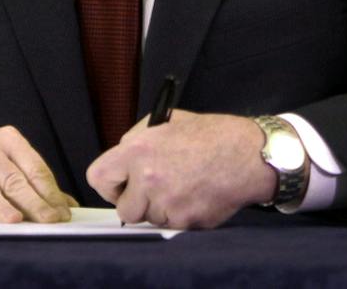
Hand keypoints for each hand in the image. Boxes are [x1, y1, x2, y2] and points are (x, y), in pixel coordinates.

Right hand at [0, 126, 75, 221]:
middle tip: (47, 221)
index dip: (49, 192)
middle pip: (11, 177)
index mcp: (7, 138)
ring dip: (0, 205)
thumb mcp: (7, 167)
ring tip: (14, 221)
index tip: (61, 214)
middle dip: (32, 201)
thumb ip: (34, 185)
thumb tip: (67, 207)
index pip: (33, 167)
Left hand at [86, 109, 271, 229]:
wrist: (247, 155)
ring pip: (150, 219)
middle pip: (125, 210)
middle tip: (156, 190)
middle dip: (138, 203)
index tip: (121, 186)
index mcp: (137, 150)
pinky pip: (172, 225)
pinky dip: (181, 215)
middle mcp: (148, 178)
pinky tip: (196, 195)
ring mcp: (166, 202)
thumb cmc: (212, 136)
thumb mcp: (168, 121)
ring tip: (183, 187)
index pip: (98, 178)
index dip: (110, 185)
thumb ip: (138, 140)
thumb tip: (123, 161)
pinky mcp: (185, 220)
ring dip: (161, 209)